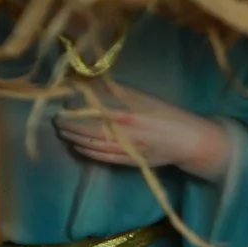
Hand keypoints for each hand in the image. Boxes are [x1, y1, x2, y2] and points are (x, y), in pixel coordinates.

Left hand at [54, 85, 232, 179]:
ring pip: (95, 146)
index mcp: (130, 114)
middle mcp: (128, 133)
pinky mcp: (132, 162)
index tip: (61, 105)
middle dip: (71, 127)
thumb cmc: (168, 115)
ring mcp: (130, 150)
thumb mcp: (144, 98)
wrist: (191, 141)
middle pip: (91, 131)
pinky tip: (78, 147)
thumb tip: (89, 84)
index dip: (75, 111)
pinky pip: (104, 158)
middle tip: (56, 121)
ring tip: (63, 133)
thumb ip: (117, 92)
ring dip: (76, 140)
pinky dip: (88, 153)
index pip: (94, 113)